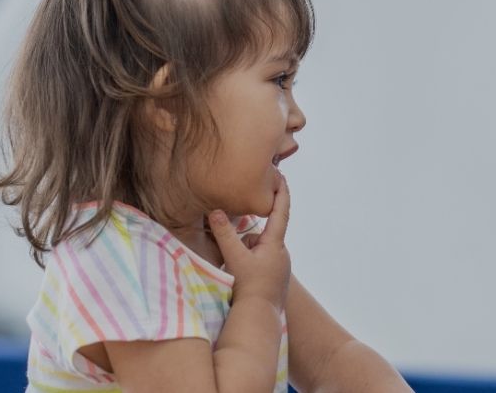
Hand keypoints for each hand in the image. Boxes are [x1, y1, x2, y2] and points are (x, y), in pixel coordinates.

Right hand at [209, 176, 291, 305]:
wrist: (260, 318)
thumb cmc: (250, 288)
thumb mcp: (234, 258)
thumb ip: (224, 234)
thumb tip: (213, 211)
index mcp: (275, 244)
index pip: (280, 211)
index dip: (281, 192)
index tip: (280, 176)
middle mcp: (280, 253)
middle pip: (260, 234)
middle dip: (245, 236)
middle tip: (233, 246)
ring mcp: (277, 267)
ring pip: (256, 249)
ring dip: (243, 252)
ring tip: (234, 269)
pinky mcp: (272, 278)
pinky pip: (257, 262)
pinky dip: (246, 264)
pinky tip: (239, 277)